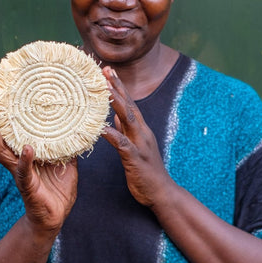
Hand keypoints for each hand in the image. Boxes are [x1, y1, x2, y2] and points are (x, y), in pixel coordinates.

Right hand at [0, 94, 77, 234]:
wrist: (56, 216)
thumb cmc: (56, 186)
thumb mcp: (65, 158)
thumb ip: (67, 141)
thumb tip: (76, 121)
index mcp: (23, 151)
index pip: (6, 128)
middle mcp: (16, 159)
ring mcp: (20, 173)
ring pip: (2, 151)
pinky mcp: (28, 187)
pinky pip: (25, 172)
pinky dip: (26, 160)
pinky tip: (27, 149)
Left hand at [101, 67, 172, 207]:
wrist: (161, 192)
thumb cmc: (146, 170)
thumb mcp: (134, 147)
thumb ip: (126, 131)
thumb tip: (114, 118)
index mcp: (141, 129)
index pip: (129, 103)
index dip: (119, 86)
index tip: (108, 71)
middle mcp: (142, 132)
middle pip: (129, 105)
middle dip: (117, 87)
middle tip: (105, 70)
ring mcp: (140, 144)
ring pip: (127, 119)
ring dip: (116, 103)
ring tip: (104, 90)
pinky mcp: (135, 158)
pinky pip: (122, 144)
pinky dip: (112, 134)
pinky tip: (101, 128)